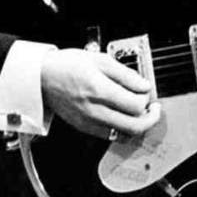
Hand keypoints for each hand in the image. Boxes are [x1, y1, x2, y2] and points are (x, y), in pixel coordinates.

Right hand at [40, 49, 160, 139]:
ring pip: (124, 136)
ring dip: (138, 125)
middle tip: (154, 108)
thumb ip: (126, 74)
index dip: (148, 99)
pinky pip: (111, 136)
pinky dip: (123, 129)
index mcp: (99, 90)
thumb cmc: (68, 65)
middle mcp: (94, 110)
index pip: (135, 105)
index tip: (147, 90)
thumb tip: (144, 85)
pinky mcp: (85, 128)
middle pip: (134, 126)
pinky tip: (124, 116)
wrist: (42, 78)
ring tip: (140, 112)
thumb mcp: (100, 59)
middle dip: (151, 118)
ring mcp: (89, 123)